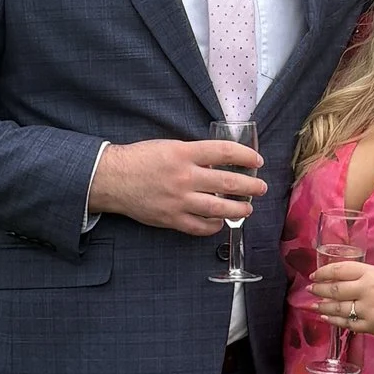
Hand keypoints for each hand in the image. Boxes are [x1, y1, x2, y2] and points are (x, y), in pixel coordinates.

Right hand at [90, 137, 264, 238]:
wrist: (113, 179)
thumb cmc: (141, 159)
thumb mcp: (169, 146)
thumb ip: (195, 155)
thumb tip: (220, 163)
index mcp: (184, 153)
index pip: (225, 152)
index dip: (246, 156)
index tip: (256, 160)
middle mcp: (184, 177)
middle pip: (228, 183)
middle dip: (250, 186)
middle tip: (261, 188)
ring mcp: (178, 200)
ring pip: (218, 208)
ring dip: (238, 209)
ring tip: (247, 208)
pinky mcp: (171, 219)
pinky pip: (199, 227)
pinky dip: (213, 226)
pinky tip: (219, 222)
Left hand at [307, 258, 373, 344]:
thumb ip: (371, 275)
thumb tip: (352, 279)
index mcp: (373, 274)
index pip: (340, 270)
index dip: (324, 272)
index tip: (315, 274)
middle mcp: (367, 291)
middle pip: (335, 289)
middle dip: (319, 289)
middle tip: (310, 289)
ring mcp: (368, 311)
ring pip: (337, 308)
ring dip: (323, 305)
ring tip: (314, 304)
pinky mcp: (372, 328)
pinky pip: (348, 324)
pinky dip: (335, 320)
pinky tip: (328, 317)